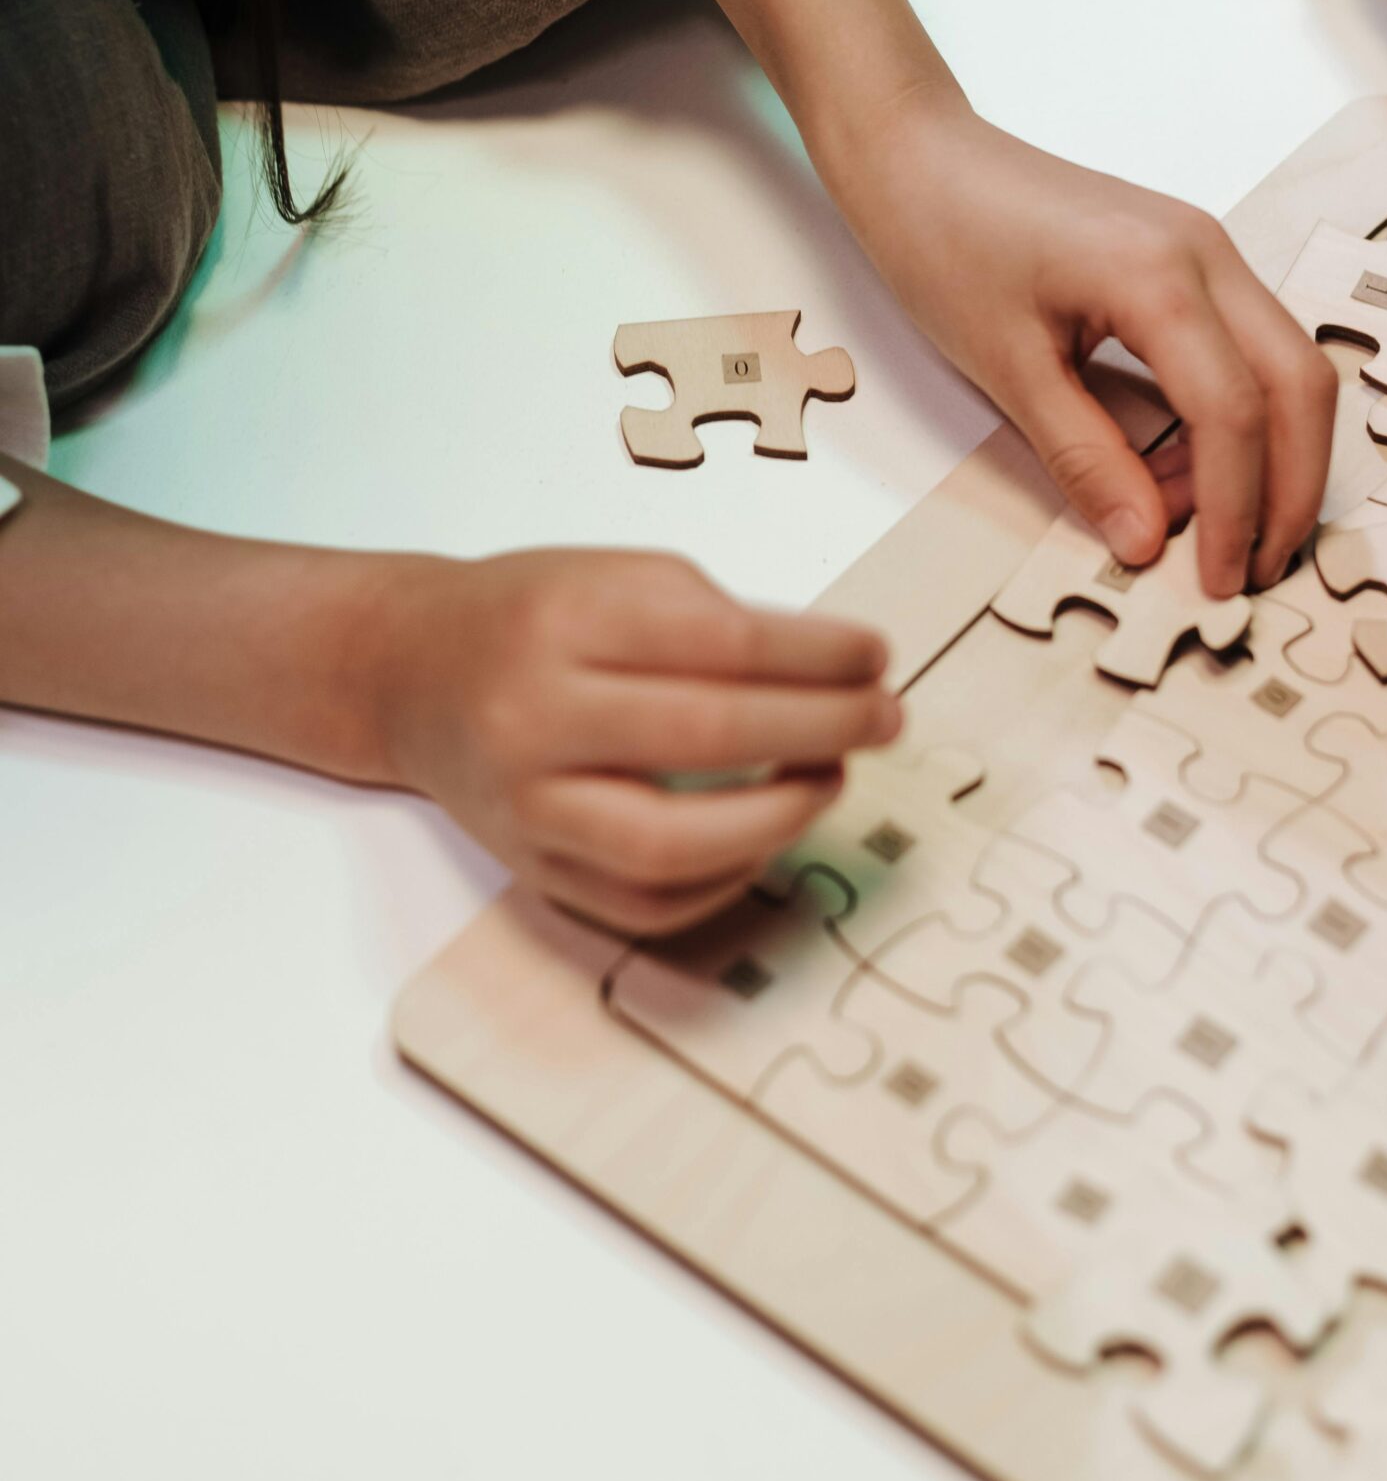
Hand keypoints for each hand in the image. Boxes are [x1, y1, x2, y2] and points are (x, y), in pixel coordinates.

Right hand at [370, 547, 898, 931]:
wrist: (410, 673)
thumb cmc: (531, 615)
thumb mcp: (618, 576)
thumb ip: (717, 618)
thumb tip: (835, 675)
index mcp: (565, 624)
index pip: (722, 643)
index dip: (819, 655)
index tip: (877, 655)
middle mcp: (535, 719)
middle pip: (706, 736)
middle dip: (820, 730)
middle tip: (882, 719)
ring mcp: (528, 806)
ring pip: (672, 844)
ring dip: (778, 819)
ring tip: (829, 781)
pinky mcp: (532, 870)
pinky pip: (644, 904)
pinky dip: (723, 879)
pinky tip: (766, 837)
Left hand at [835, 94, 1336, 596]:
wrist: (918, 155)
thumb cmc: (944, 240)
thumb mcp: (1006, 369)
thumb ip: (1083, 458)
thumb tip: (1144, 540)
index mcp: (1159, 276)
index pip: (1234, 413)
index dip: (1234, 510)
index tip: (1214, 580)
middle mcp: (1207, 252)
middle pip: (1299, 385)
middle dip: (1288, 488)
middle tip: (1249, 568)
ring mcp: (1208, 249)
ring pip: (1286, 366)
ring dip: (1263, 455)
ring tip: (1193, 523)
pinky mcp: (1191, 259)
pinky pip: (1246, 347)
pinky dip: (1232, 416)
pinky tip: (1178, 466)